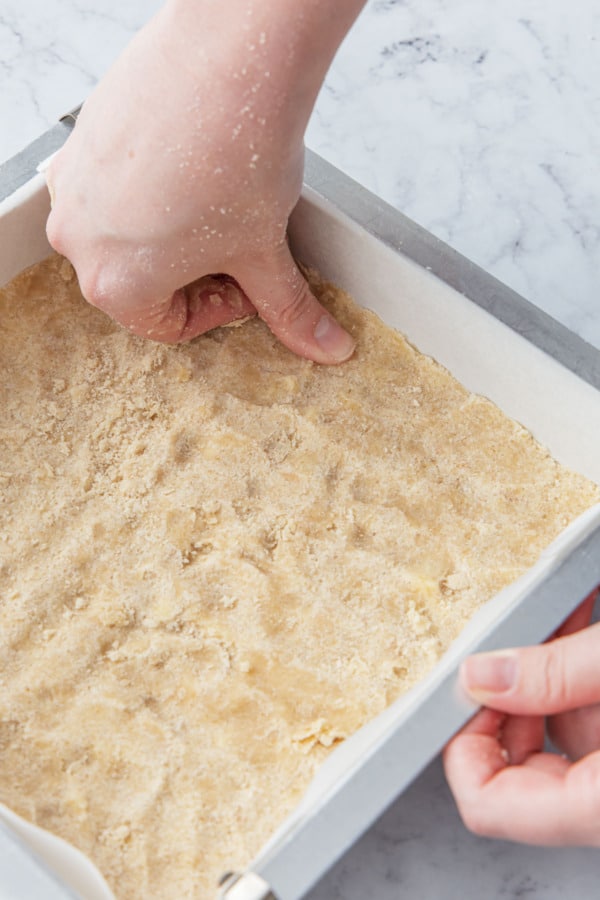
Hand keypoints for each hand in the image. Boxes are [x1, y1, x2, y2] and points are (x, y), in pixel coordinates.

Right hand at [46, 0, 363, 362]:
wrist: (233, 57)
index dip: (219, 310)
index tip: (247, 285)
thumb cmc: (237, 158)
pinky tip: (196, 165)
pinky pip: (117, 184)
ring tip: (218, 202)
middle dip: (194, 270)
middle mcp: (77, 237)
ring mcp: (74, 183)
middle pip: (143, 281)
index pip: (166, 325)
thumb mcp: (265, 252)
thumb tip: (324, 347)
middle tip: (236, 245)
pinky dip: (155, 187)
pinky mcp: (82, 136)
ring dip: (174, 230)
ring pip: (128, 232)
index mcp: (113, 283)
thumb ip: (289, 310)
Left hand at [443, 592, 599, 845]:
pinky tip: (580, 633)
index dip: (464, 739)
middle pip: (522, 770)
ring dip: (547, 678)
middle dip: (508, 697)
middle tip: (511, 645)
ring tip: (559, 619)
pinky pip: (590, 726)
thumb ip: (554, 673)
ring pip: (561, 739)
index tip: (470, 687)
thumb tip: (483, 675)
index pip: (487, 803)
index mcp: (599, 806)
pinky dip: (578, 682)